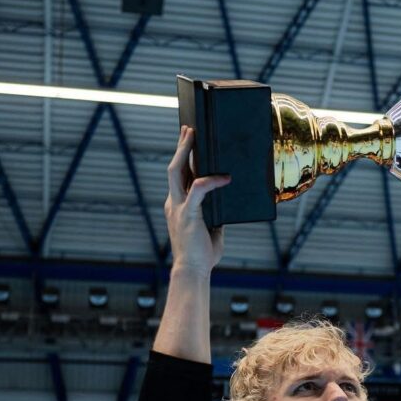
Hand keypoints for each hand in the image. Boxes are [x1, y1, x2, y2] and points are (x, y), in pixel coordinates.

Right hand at [165, 126, 229, 273]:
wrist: (192, 270)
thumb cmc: (202, 255)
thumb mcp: (211, 231)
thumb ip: (216, 216)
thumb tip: (227, 206)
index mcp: (178, 207)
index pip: (178, 177)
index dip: (182, 159)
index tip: (188, 143)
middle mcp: (174, 204)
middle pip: (173, 168)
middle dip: (181, 147)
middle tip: (188, 129)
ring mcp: (178, 208)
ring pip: (177, 172)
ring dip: (185, 152)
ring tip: (194, 136)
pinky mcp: (188, 214)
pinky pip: (199, 190)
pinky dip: (212, 181)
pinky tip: (226, 178)